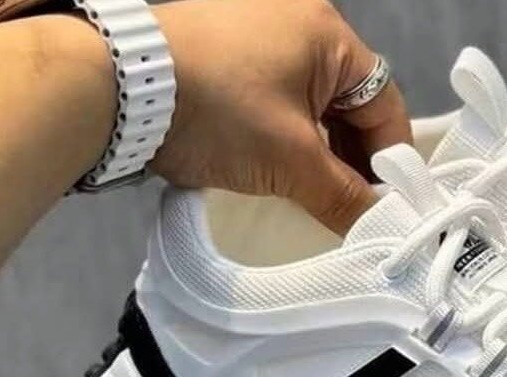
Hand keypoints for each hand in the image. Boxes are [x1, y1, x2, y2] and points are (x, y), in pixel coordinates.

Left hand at [151, 0, 411, 233]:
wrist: (115, 87)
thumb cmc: (219, 113)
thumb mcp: (291, 162)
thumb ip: (344, 196)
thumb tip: (382, 227)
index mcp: (328, 33)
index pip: (384, 103)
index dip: (391, 160)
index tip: (386, 205)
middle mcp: (298, 19)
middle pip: (349, 102)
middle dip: (352, 158)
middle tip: (349, 207)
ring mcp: (256, 27)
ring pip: (311, 101)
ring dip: (318, 149)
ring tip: (312, 194)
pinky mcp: (223, 45)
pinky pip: (276, 94)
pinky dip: (285, 132)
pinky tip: (277, 166)